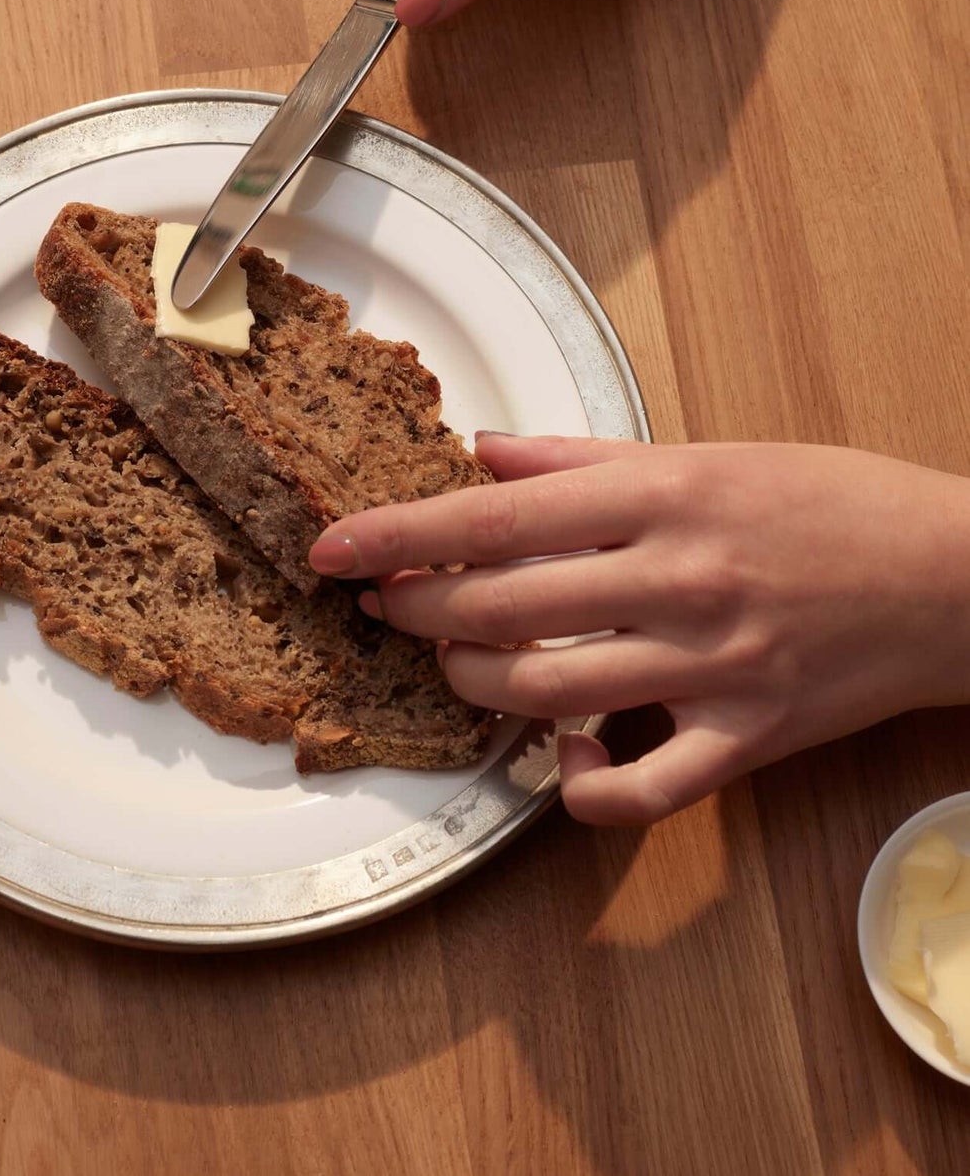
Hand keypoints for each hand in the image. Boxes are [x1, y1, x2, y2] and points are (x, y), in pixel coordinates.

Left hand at [309, 435, 969, 824]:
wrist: (952, 575)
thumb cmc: (828, 502)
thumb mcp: (706, 453)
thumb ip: (581, 458)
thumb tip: (483, 453)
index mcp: (660, 494)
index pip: (494, 517)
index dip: (398, 535)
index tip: (333, 548)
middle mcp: (677, 577)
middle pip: (503, 607)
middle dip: (419, 609)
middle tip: (388, 605)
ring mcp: (712, 664)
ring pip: (549, 693)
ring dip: (477, 681)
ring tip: (457, 660)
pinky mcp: (748, 738)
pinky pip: (643, 789)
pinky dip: (582, 785)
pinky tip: (561, 756)